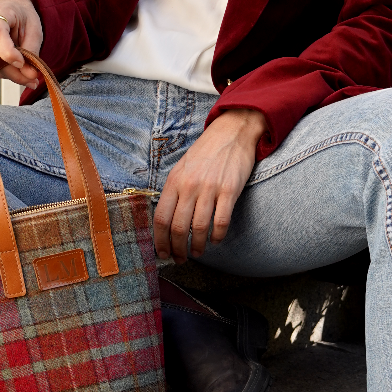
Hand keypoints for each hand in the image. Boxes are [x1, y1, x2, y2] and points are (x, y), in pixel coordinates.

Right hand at [0, 0, 43, 87]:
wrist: (10, 7)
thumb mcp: (35, 32)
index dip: (9, 54)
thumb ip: (32, 53)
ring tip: (12, 66)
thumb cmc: (22, 17)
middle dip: (11, 71)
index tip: (21, 63)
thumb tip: (30, 75)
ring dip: (1, 73)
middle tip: (25, 74)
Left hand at [153, 108, 266, 261]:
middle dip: (177, 249)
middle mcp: (189, 186)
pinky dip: (217, 236)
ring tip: (197, 252)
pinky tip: (215, 240)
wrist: (231, 132)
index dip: (160, 241)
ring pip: (199, 228)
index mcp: (174, 181)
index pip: (161, 218)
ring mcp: (210, 188)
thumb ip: (173, 192)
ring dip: (197, 246)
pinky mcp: (230, 190)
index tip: (162, 253)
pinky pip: (221, 221)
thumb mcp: (181, 168)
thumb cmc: (205, 153)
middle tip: (180, 259)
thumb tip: (166, 222)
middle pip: (178, 227)